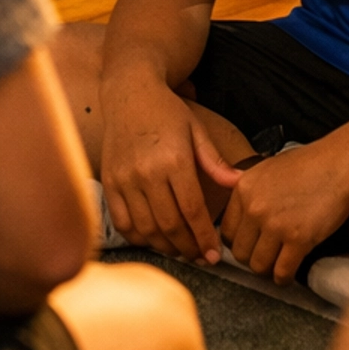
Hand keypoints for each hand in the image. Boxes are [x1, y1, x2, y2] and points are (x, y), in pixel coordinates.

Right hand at [99, 83, 239, 265]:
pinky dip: (139, 237)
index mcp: (174, 159)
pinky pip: (123, 222)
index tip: (214, 254)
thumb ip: (215, 161)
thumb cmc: (167, 111)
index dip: (204, 237)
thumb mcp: (196, 129)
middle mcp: (147, 172)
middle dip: (188, 247)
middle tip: (200, 257)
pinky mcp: (109, 182)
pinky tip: (153, 238)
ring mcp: (125, 179)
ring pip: (146, 229)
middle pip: (170, 225)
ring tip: (180, 251)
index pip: (193, 210)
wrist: (129, 92)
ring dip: (165, 247)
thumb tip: (239, 183)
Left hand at [219, 140, 348, 282]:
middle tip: (267, 254)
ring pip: (258, 266)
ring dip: (268, 269)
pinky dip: (285, 277)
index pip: (227, 231)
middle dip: (253, 257)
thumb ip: (249, 189)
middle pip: (240, 253)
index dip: (240, 241)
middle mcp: (255, 207)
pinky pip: (282, 272)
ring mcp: (276, 224)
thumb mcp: (268, 168)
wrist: (341, 163)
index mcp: (244, 188)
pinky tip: (290, 271)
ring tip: (278, 263)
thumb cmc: (308, 164)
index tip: (251, 244)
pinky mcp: (298, 239)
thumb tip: (230, 198)